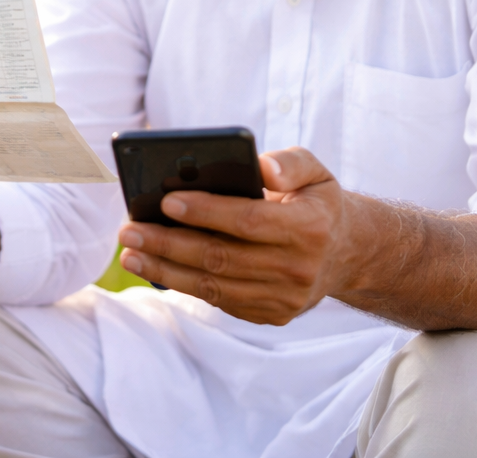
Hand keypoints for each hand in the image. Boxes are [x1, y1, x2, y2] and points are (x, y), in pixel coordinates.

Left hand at [116, 147, 358, 324]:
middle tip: (129, 230)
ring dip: (165, 269)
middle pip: (221, 257)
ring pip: (214, 285)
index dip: (206, 212)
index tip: (166, 201)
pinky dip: (184, 284)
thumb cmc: (316, 201)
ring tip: (130, 253)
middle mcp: (298, 268)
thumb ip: (289, 162)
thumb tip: (260, 167)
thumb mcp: (316, 171)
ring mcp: (285, 297)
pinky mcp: (271, 314)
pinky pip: (220, 300)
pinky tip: (155, 268)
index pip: (248, 220)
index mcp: (310, 227)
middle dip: (169, 243)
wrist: (347, 253)